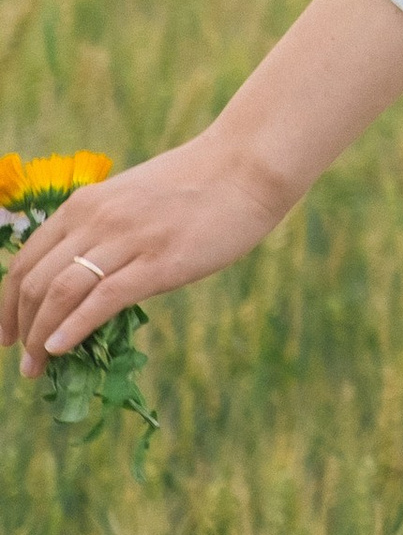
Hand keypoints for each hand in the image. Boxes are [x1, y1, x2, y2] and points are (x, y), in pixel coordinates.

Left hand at [3, 132, 296, 377]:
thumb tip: (85, 278)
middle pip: (35, 281)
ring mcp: (127, 240)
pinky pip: (103, 299)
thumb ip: (104, 231)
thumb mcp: (133, 200)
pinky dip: (74, 328)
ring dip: (40, 336)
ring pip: (61, 292)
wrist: (247, 167)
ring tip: (37, 366)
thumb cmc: (197, 185)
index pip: (25, 260)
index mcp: (86, 204)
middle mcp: (96, 219)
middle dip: (19, 326)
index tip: (8, 332)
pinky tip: (61, 349)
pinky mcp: (159, 262)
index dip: (7, 302)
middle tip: (20, 359)